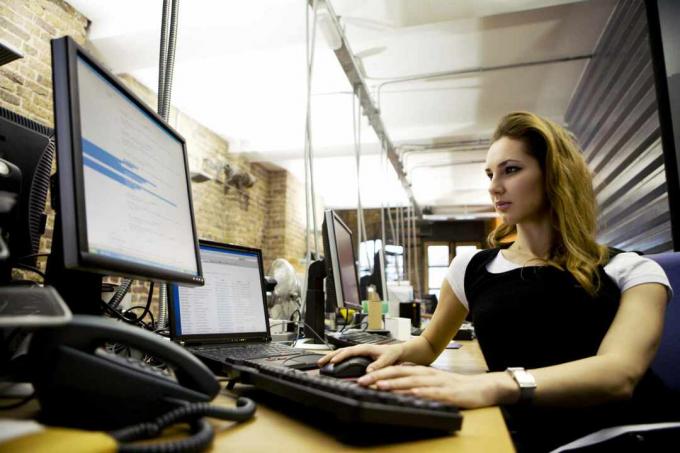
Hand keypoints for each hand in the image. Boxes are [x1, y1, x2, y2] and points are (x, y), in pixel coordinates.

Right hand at [317, 343, 403, 372]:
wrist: (397, 351)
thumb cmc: (392, 354)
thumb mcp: (387, 360)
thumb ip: (378, 365)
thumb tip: (368, 372)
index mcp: (366, 348)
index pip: (350, 351)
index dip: (341, 356)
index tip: (333, 361)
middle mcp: (360, 348)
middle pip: (341, 350)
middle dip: (330, 356)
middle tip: (320, 362)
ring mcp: (358, 351)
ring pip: (341, 352)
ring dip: (330, 357)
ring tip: (321, 363)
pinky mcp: (358, 355)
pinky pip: (344, 355)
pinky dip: (336, 358)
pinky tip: (330, 363)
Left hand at [357, 365, 516, 408]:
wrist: (481, 388)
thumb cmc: (456, 388)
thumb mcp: (432, 384)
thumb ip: (416, 385)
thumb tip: (395, 388)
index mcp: (422, 372)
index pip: (396, 370)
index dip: (378, 372)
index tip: (362, 377)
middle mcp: (426, 375)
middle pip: (399, 373)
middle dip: (379, 376)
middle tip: (362, 380)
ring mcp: (436, 383)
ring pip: (410, 381)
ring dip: (393, 383)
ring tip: (377, 385)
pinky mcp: (446, 392)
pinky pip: (430, 392)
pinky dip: (417, 392)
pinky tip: (407, 393)